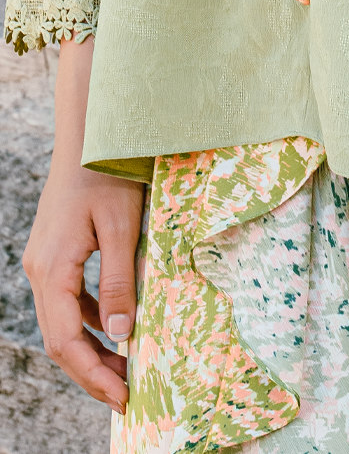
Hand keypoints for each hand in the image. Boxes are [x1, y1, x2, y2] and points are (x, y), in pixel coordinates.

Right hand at [24, 37, 143, 411]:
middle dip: (91, 369)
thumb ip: (120, 282)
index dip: (92, 373)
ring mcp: (44, 262)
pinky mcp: (55, 253)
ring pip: (62, 320)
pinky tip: (114, 327)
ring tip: (124, 367)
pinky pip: (67, 299)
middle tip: (125, 392)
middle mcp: (40, 270)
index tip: (122, 396)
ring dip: (90, 347)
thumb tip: (122, 335)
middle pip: (59, 337)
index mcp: (52, 270)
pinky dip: (88, 319)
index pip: (64, 341)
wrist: (89, 135)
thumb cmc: (107, 175)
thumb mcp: (123, 228)